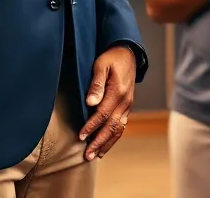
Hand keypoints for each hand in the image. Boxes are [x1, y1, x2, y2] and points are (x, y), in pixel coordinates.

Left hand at [79, 45, 136, 159]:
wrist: (129, 53)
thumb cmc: (112, 58)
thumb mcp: (101, 65)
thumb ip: (96, 84)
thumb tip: (90, 103)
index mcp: (117, 92)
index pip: (102, 114)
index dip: (91, 126)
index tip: (81, 136)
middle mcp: (125, 101)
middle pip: (111, 127)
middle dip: (99, 142)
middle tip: (87, 155)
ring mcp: (127, 105)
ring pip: (119, 129)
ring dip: (107, 143)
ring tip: (96, 155)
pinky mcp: (127, 106)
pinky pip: (122, 125)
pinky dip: (114, 137)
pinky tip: (106, 144)